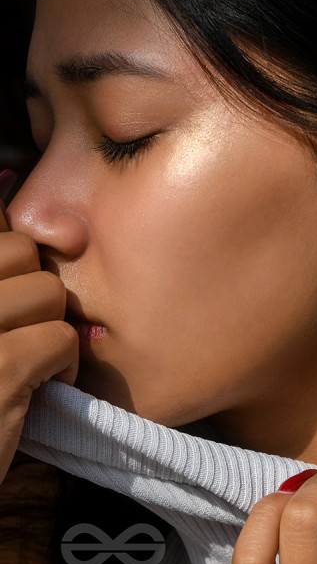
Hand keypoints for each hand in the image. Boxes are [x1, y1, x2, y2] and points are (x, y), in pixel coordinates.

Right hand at [0, 174, 77, 483]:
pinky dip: (62, 369)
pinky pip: (60, 340)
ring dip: (50, 330)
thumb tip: (6, 170)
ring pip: (48, 294)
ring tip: (28, 365)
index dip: (13, 237)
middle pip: (21, 251)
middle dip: (34, 290)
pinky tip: (38, 393)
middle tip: (20, 331)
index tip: (24, 240)